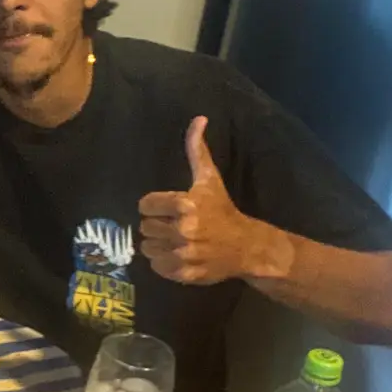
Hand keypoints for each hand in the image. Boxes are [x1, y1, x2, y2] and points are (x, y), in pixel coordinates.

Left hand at [138, 117, 284, 284]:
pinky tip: (178, 253)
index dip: (153, 205)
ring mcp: (183, 254)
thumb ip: (197, 150)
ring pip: (147, 248)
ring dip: (157, 244)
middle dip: (156, 224)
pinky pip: (156, 267)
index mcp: (185, 205)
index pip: (144, 205)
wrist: (247, 246)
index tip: (167, 207)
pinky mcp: (183, 273)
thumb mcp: (209, 179)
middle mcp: (182, 230)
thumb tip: (198, 119)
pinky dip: (163, 262)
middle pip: (145, 227)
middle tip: (172, 224)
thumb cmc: (223, 210)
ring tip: (174, 239)